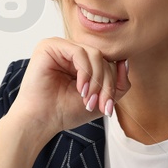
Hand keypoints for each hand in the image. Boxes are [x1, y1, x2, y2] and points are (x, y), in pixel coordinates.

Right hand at [6, 37, 129, 138]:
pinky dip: (85, 72)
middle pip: (104, 58)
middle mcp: (71, 51)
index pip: (108, 63)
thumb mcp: (101, 99)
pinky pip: (79, 52)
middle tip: (99, 105)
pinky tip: (81, 89)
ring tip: (89, 99)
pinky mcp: (50, 46)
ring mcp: (61, 47)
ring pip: (95, 54)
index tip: (107, 108)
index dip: (112, 83)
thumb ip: (118, 84)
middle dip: (106, 84)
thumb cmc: (65, 111)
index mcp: (82, 62)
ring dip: (97, 79)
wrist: (41, 121)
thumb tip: (125, 63)